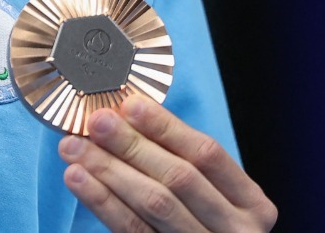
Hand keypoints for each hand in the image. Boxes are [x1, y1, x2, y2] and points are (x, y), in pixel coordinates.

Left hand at [58, 94, 276, 231]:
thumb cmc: (204, 223)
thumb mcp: (210, 194)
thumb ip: (177, 158)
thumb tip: (125, 114)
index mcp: (251, 203)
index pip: (207, 154)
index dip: (166, 127)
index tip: (130, 105)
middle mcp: (237, 229)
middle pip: (179, 177)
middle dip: (132, 145)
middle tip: (96, 122)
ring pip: (154, 203)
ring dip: (109, 169)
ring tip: (74, 147)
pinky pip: (132, 229)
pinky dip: (102, 201)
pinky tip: (79, 179)